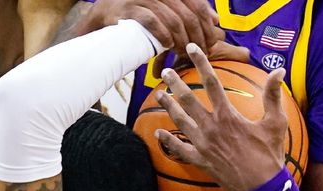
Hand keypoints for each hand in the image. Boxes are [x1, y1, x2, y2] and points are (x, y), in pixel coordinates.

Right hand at [80, 0, 221, 54]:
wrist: (106, 13)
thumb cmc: (142, 14)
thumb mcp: (169, 10)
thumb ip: (191, 12)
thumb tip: (216, 20)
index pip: (198, 5)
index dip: (207, 26)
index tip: (212, 44)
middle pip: (188, 15)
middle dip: (197, 37)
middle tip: (199, 53)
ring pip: (173, 20)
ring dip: (182, 41)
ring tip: (184, 54)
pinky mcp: (130, 9)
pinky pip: (152, 21)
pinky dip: (163, 35)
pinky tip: (168, 46)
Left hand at [155, 43, 286, 190]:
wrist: (262, 187)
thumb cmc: (270, 155)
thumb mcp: (276, 123)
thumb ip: (273, 95)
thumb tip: (279, 70)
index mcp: (228, 115)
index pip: (211, 82)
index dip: (201, 62)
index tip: (191, 49)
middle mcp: (212, 128)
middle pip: (188, 100)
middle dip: (175, 83)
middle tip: (166, 71)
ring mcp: (203, 145)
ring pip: (180, 121)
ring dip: (168, 106)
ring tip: (158, 94)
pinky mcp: (200, 161)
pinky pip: (179, 150)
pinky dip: (168, 142)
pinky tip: (158, 134)